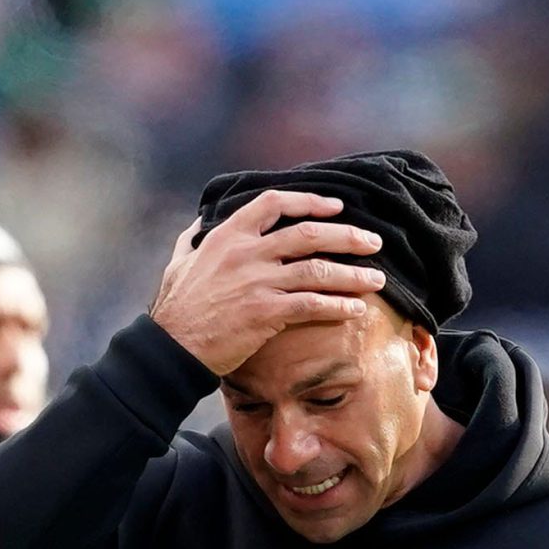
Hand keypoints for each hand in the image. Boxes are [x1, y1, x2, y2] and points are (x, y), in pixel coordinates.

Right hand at [149, 190, 385, 374]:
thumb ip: (192, 239)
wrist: (171, 347)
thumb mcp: (178, 263)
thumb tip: (198, 224)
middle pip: (309, 233)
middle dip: (347, 235)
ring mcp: (257, 282)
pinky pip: (312, 304)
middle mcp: (246, 252)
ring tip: (377, 280)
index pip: (274, 203)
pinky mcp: (265, 313)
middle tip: (373, 242)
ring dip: (353, 274)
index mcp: (227, 235)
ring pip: (317, 270)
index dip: (310, 201)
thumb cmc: (175, 308)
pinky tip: (356, 310)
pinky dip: (338, 305)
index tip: (337, 206)